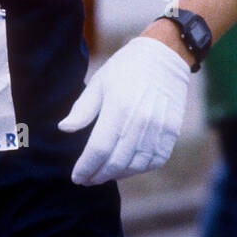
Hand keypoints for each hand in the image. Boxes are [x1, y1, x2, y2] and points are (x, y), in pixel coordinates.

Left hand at [58, 36, 189, 184]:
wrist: (164, 55)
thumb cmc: (126, 68)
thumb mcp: (99, 82)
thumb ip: (82, 109)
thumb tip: (64, 129)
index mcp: (118, 107)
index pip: (98, 149)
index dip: (86, 167)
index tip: (77, 177)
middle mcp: (140, 120)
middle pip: (117, 162)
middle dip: (99, 176)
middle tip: (87, 180)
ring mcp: (159, 127)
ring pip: (137, 165)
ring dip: (118, 175)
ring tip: (104, 175)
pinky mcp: (172, 130)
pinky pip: (156, 160)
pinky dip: (140, 169)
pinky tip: (127, 168)